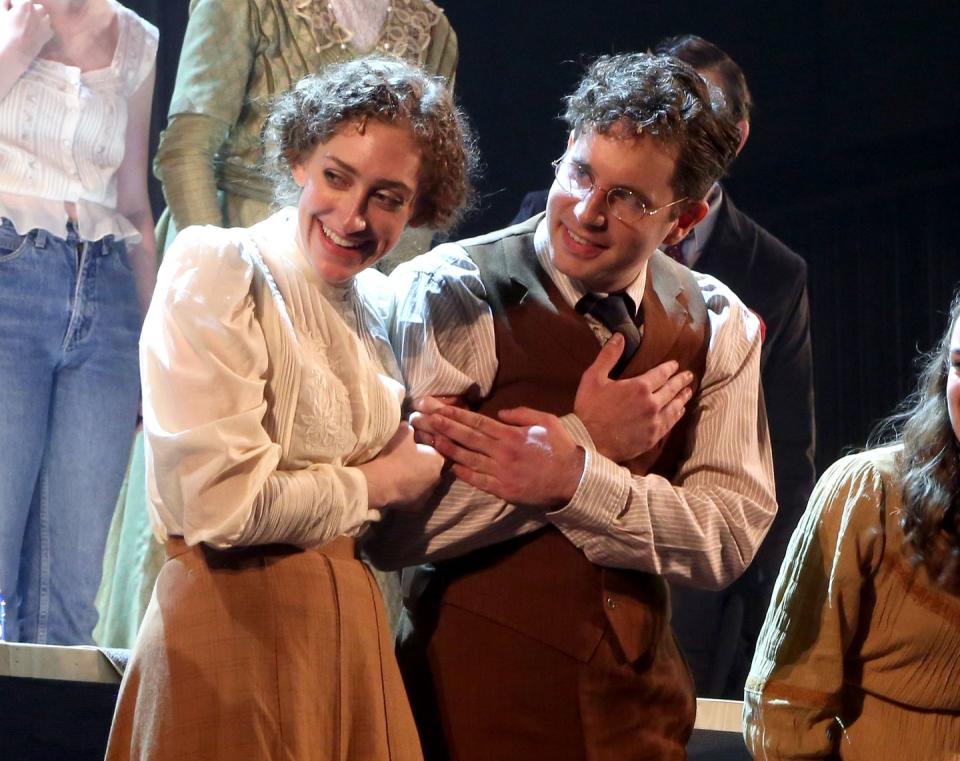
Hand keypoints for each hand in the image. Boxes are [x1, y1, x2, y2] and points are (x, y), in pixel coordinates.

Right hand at [1, 1, 52, 65]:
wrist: (15, 51)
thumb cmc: (5, 31)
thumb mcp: (1, 13)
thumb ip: (4, 3)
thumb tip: (8, 0)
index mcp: (26, 3)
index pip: (19, 0)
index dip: (13, 6)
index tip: (11, 12)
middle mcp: (38, 11)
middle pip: (35, 7)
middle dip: (29, 10)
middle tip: (21, 18)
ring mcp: (45, 23)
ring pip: (44, 16)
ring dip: (38, 18)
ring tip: (29, 25)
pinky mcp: (49, 34)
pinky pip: (48, 27)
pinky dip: (43, 29)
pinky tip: (35, 33)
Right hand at [357, 422, 443, 510]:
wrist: (380, 482)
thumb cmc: (394, 455)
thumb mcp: (402, 433)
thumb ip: (410, 429)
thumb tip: (411, 426)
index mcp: (438, 460)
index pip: (438, 452)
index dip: (426, 449)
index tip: (415, 447)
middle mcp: (438, 478)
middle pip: (432, 469)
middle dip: (423, 465)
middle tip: (407, 460)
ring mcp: (429, 494)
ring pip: (425, 484)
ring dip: (417, 479)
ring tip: (401, 474)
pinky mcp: (418, 506)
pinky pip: (416, 497)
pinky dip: (410, 492)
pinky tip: (399, 486)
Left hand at [410, 400, 584, 509]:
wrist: (572, 480)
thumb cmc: (560, 448)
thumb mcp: (546, 421)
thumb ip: (521, 413)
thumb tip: (499, 413)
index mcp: (511, 434)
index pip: (476, 422)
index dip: (454, 414)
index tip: (436, 408)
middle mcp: (502, 452)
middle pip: (466, 438)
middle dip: (442, 426)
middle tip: (422, 419)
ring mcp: (500, 472)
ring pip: (467, 458)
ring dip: (446, 448)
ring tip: (428, 439)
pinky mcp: (503, 490)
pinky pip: (478, 481)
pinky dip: (463, 473)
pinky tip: (449, 466)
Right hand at [574, 333, 694, 461]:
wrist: (589, 442)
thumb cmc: (589, 409)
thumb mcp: (593, 378)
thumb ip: (608, 356)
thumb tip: (620, 336)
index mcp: (639, 387)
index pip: (661, 373)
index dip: (670, 367)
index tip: (675, 364)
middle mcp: (652, 403)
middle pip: (671, 389)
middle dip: (681, 381)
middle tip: (689, 376)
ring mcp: (654, 422)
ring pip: (674, 407)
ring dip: (682, 398)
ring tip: (688, 392)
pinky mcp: (653, 437)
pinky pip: (670, 423)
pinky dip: (677, 415)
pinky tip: (680, 411)